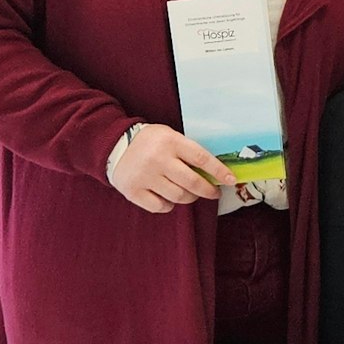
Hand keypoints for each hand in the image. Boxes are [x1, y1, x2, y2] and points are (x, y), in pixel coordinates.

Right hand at [109, 124, 232, 213]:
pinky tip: (168, 197)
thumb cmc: (150, 142)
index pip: (202, 158)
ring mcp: (145, 176)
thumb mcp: (170, 136)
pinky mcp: (133, 191)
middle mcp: (158, 159)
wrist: (113, 145)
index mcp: (170, 142)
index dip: (219, 171)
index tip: (230, 180)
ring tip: (189, 193)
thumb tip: (216, 172)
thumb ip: (188, 151)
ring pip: (178, 196)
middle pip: (192, 182)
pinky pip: (161, 206)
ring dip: (189, 197)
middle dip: (208, 190)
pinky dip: (169, 205)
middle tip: (214, 192)